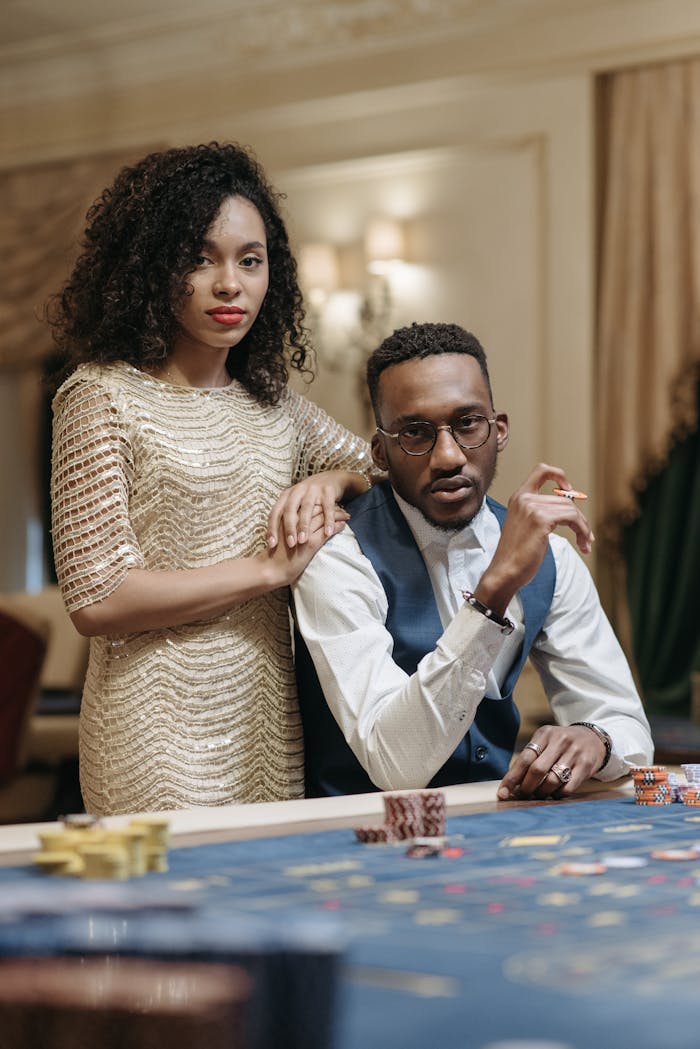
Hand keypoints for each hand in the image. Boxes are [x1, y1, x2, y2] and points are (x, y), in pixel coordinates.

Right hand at [260, 504, 347, 586]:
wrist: (270, 568)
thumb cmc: (275, 554)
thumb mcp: (282, 534)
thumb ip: (291, 526)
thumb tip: (301, 523)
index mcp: (287, 517)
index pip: (307, 505)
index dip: (320, 503)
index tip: (329, 504)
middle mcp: (295, 520)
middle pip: (317, 508)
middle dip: (331, 507)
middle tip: (342, 508)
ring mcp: (303, 531)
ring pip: (323, 517)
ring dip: (337, 515)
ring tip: (346, 516)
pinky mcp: (309, 543)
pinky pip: (326, 531)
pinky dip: (336, 527)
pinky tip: (343, 525)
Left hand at [267, 471, 363, 548]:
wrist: (332, 478)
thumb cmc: (310, 495)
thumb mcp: (296, 502)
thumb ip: (286, 516)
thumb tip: (272, 537)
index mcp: (287, 495)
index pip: (276, 512)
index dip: (272, 528)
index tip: (272, 544)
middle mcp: (298, 490)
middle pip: (290, 510)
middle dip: (288, 528)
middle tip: (290, 544)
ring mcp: (313, 489)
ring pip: (307, 508)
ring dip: (304, 525)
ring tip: (303, 540)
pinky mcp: (328, 491)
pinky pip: (327, 507)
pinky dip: (328, 520)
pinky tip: (328, 532)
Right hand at [475, 463, 594, 614]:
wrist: (504, 572)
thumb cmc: (516, 556)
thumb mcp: (526, 527)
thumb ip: (541, 514)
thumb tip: (571, 510)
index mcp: (519, 498)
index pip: (541, 470)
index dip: (560, 475)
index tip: (569, 490)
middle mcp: (524, 498)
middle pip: (565, 499)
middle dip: (580, 518)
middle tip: (586, 536)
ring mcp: (532, 508)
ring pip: (572, 509)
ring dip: (584, 528)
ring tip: (585, 543)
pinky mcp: (541, 520)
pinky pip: (573, 519)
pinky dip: (583, 531)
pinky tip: (583, 545)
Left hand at [496, 724, 606, 800]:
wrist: (593, 738)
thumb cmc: (561, 744)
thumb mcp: (545, 742)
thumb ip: (530, 758)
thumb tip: (511, 784)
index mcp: (545, 734)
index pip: (524, 758)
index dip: (512, 778)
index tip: (503, 793)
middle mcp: (560, 741)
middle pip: (537, 770)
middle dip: (527, 787)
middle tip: (523, 794)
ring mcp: (574, 753)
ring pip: (552, 780)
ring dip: (542, 792)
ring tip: (539, 794)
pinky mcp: (586, 765)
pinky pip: (568, 787)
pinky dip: (557, 794)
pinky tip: (554, 793)